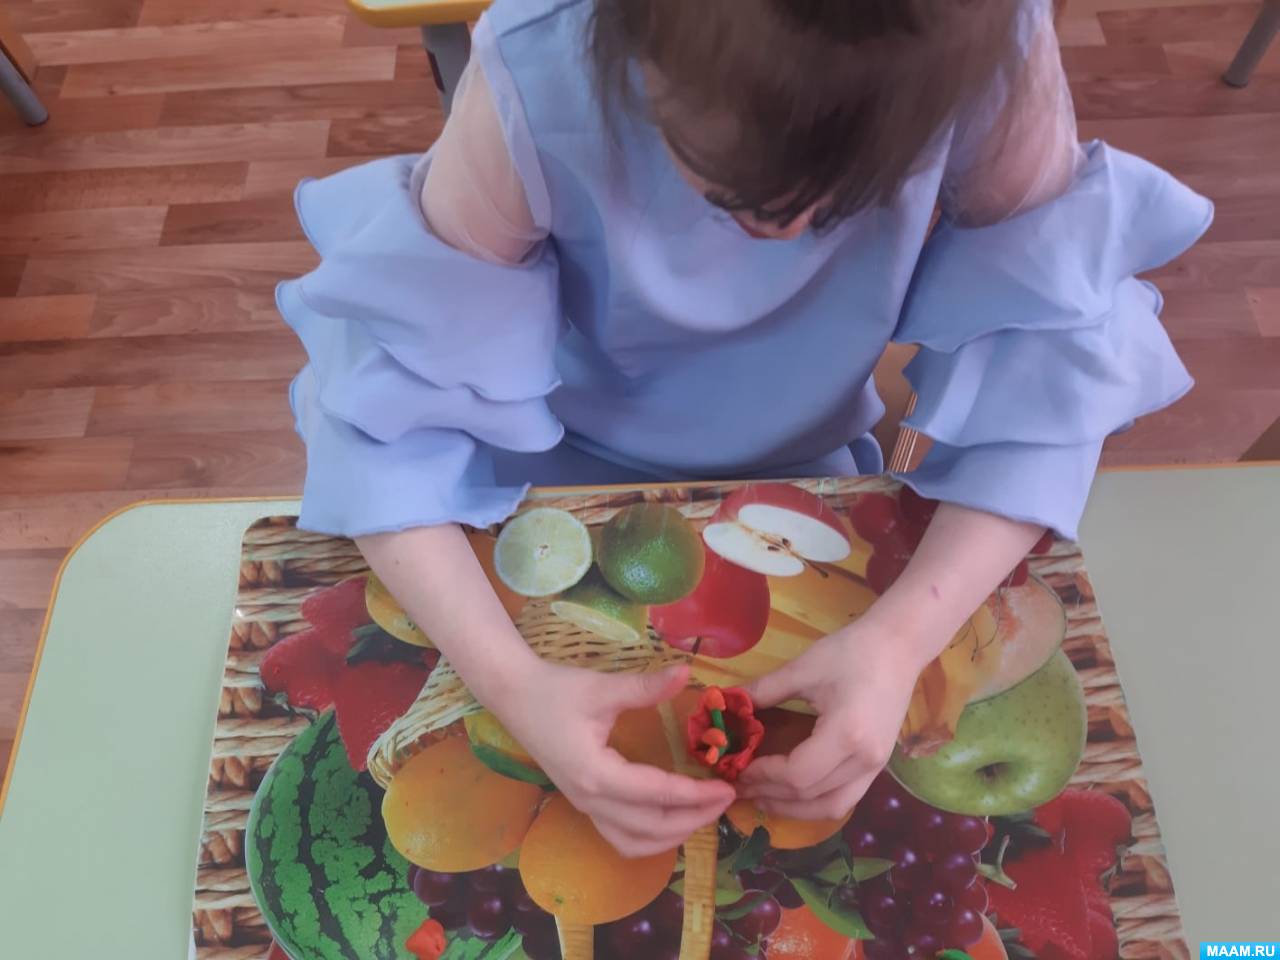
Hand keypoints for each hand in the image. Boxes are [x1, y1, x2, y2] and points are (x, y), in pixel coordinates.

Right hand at [493, 662, 735, 857]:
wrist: (513, 695)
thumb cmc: (556, 690)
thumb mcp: (603, 687)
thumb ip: (646, 686)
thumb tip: (687, 672)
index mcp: (597, 775)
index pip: (657, 795)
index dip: (696, 795)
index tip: (727, 787)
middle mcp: (591, 800)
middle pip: (651, 828)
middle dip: (694, 819)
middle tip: (725, 799)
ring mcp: (584, 805)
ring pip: (634, 842)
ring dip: (672, 835)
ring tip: (702, 813)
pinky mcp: (583, 802)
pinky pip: (620, 836)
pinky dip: (650, 837)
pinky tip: (669, 817)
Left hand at [736, 621, 925, 820]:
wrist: (899, 646)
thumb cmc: (852, 651)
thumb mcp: (803, 668)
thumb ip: (764, 690)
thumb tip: (730, 704)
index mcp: (847, 734)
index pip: (798, 774)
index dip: (764, 775)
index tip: (738, 768)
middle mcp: (865, 760)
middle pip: (811, 795)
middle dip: (771, 795)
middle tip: (739, 787)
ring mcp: (876, 767)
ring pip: (831, 806)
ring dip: (794, 809)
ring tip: (762, 798)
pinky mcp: (878, 765)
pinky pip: (846, 798)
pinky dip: (816, 803)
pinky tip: (792, 793)